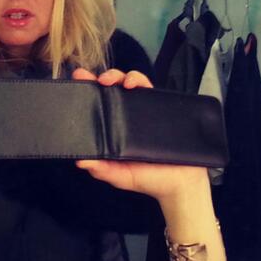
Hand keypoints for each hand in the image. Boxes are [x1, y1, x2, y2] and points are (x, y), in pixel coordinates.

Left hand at [71, 67, 209, 203]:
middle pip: (114, 90)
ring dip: (120, 76)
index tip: (79, 81)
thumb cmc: (150, 180)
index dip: (90, 91)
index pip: (100, 106)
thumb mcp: (121, 176)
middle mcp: (128, 118)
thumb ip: (102, 169)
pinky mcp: (160, 107)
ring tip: (113, 81)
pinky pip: (149, 88)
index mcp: (115, 131)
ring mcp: (144, 111)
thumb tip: (81, 161)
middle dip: (103, 78)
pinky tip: (132, 85)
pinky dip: (139, 80)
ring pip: (131, 84)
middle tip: (96, 80)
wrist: (181, 183)